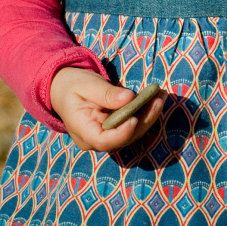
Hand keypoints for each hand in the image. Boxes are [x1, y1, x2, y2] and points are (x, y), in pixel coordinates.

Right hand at [49, 66, 163, 152]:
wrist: (66, 90)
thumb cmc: (73, 86)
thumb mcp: (86, 85)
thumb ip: (106, 93)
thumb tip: (129, 97)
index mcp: (82, 131)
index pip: (103, 141)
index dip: (121, 133)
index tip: (135, 118)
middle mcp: (95, 140)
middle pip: (123, 138)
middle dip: (144, 120)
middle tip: (158, 99)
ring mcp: (107, 137)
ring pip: (132, 133)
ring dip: (149, 116)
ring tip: (160, 96)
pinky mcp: (116, 130)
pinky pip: (133, 126)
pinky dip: (145, 113)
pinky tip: (156, 98)